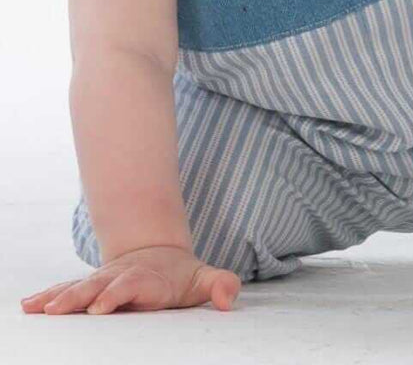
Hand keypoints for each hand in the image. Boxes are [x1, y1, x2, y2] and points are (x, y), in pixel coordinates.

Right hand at [20, 244, 240, 315]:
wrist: (160, 256)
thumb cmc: (182, 277)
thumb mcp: (204, 278)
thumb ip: (221, 284)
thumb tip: (229, 299)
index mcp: (149, 279)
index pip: (134, 285)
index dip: (119, 293)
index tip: (102, 306)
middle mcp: (122, 278)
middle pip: (100, 285)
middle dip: (81, 296)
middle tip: (60, 311)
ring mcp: (103, 282)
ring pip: (79, 287)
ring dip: (59, 297)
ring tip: (38, 308)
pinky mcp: (90, 288)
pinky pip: (66, 290)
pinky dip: (48, 296)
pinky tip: (29, 306)